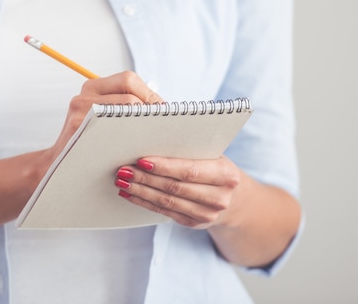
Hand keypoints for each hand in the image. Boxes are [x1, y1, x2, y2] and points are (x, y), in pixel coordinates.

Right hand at [45, 71, 162, 163]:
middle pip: (130, 92)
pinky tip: (137, 146)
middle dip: (150, 108)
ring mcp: (81, 110)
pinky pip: (116, 128)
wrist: (59, 165)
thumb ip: (123, 106)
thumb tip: (162, 106)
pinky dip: (132, 135)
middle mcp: (85, 94)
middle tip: (162, 124)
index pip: (129, 79)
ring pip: (126, 107)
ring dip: (145, 123)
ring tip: (153, 136)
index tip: (164, 111)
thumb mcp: (102, 117)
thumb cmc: (89, 142)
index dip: (150, 94)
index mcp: (93, 87)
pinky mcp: (80, 128)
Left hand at [114, 155, 241, 229]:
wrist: (235, 198)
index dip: (164, 167)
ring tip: (122, 181)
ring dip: (140, 191)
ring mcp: (207, 214)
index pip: (189, 170)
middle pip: (174, 187)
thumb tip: (153, 134)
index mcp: (225, 174)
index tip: (141, 161)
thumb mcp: (212, 154)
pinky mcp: (193, 223)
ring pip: (167, 202)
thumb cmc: (216, 166)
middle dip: (145, 178)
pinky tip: (130, 194)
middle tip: (123, 170)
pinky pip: (164, 212)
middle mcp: (219, 197)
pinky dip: (144, 202)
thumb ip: (189, 148)